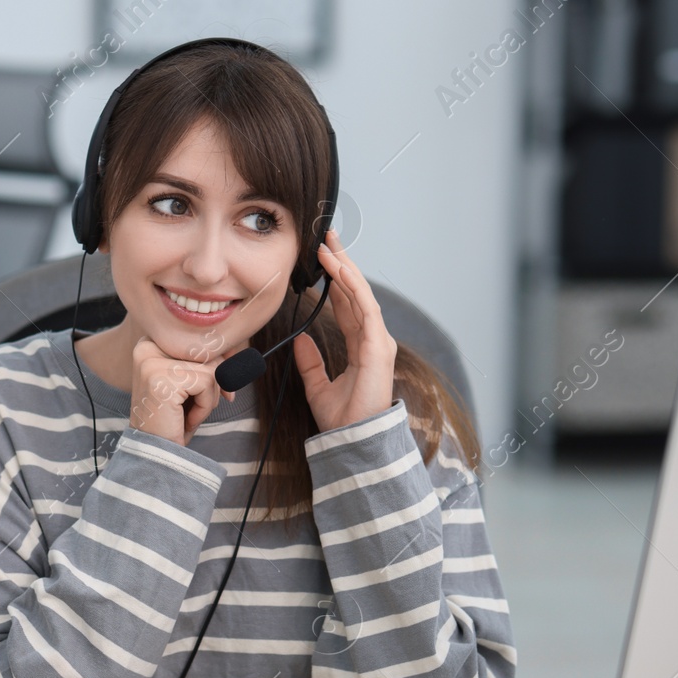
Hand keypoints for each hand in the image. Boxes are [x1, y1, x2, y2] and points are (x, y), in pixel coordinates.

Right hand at [127, 336, 235, 446]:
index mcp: (150, 343)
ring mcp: (152, 362)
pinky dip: (204, 406)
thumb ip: (208, 362)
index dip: (217, 363)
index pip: (199, 340)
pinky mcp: (162, 378)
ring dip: (208, 398)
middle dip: (214, 383)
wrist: (155, 454)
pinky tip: (186, 420)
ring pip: (210, 368)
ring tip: (187, 415)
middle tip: (198, 408)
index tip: (223, 388)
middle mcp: (147, 347)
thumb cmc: (173, 420)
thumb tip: (241, 355)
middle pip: (206, 352)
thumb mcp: (191, 385)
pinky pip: (207, 383)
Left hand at [293, 230, 397, 433]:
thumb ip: (311, 362)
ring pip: (361, 295)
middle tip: (326, 237)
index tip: (322, 258)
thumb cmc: (341, 419)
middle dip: (341, 263)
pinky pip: (365, 309)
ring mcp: (377, 341)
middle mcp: (372, 339)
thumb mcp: (317, 386)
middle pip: (356, 293)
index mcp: (360, 346)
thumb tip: (300, 341)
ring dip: (344, 268)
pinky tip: (339, 270)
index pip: (348, 304)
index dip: (336, 280)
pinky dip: (353, 287)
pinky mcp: (377, 346)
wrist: (352, 440)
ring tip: (328, 246)